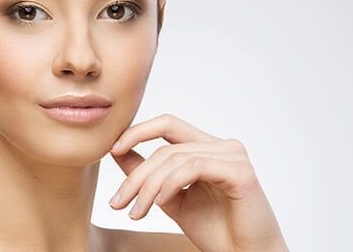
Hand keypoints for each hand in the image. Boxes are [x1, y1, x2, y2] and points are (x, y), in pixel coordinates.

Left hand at [108, 114, 287, 251]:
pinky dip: (170, 184)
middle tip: (118, 202)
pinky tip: (160, 203)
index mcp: (207, 147)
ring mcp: (233, 156)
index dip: (137, 132)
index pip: (167, 124)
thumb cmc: (214, 229)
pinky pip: (194, 167)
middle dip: (137, 174)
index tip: (111, 150)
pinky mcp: (240, 171)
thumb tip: (116, 150)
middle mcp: (221, 146)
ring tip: (137, 212)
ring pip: (175, 159)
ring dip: (149, 187)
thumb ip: (147, 173)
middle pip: (166, 146)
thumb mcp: (169, 197)